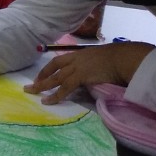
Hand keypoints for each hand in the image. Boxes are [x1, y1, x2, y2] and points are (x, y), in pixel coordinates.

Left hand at [25, 42, 153, 103]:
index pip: (59, 60)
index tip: (42, 76)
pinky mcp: (81, 76)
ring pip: (55, 78)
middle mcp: (76, 59)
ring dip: (42, 86)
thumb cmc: (119, 58)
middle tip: (30, 86)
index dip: (49, 69)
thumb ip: (93, 64)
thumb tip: (94, 72)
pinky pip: (64, 88)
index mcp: (80, 54)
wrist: (125, 58)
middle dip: (41, 77)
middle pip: (53, 68)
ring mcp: (77, 67)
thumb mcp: (101, 57)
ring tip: (32, 93)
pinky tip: (47, 101)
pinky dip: (55, 95)